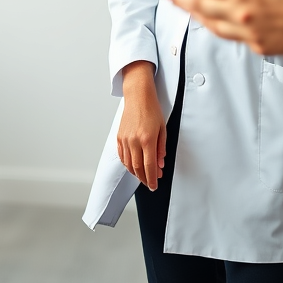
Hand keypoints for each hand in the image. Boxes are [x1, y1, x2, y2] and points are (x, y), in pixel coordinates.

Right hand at [117, 61, 165, 189]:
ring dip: (136, 173)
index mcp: (147, 139)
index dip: (152, 179)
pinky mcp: (119, 136)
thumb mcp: (163, 129)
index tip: (154, 186)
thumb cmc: (152, 109)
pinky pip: (122, 155)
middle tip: (150, 183)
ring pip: (128, 164)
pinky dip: (127, 164)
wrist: (138, 96)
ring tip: (143, 176)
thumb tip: (160, 164)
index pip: (149, 166)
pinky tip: (132, 166)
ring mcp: (125, 139)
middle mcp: (134, 141)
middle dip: (144, 179)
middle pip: (137, 168)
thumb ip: (161, 149)